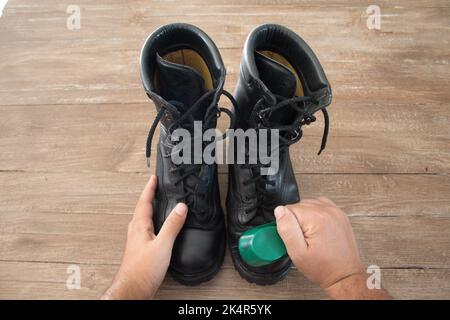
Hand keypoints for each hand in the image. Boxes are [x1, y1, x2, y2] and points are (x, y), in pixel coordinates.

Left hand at [102, 175, 187, 299]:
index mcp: (140, 226)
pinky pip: (145, 231)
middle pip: (142, 209)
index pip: (144, 201)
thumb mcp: (162, 245)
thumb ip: (172, 225)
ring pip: (142, 220)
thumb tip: (180, 207)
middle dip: (148, 197)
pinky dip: (151, 224)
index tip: (153, 178)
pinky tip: (155, 230)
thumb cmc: (142, 271)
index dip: (150, 188)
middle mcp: (136, 232)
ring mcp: (136, 242)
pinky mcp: (140, 251)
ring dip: (148, 210)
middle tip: (154, 188)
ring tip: (155, 205)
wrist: (133, 290)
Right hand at [274, 198, 389, 298]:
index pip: (288, 209)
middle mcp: (327, 211)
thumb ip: (287, 229)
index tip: (295, 238)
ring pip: (308, 204)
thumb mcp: (297, 253)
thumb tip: (279, 211)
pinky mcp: (339, 215)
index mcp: (316, 218)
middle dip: (296, 221)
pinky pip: (320, 205)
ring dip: (305, 217)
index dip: (288, 225)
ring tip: (310, 235)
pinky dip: (315, 214)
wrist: (344, 276)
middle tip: (302, 239)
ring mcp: (335, 211)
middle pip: (298, 206)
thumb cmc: (324, 268)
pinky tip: (316, 227)